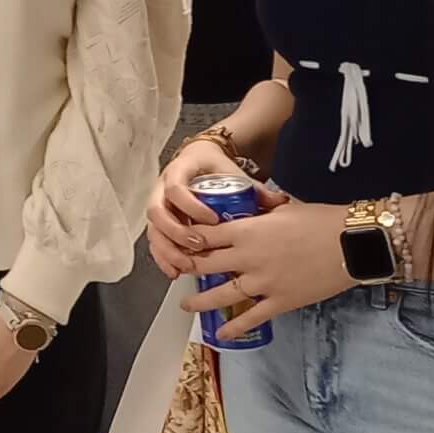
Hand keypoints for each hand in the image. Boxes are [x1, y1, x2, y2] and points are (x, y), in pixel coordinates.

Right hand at [148, 141, 284, 276]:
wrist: (198, 161)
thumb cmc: (213, 168)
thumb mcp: (232, 173)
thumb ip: (254, 188)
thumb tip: (280, 200)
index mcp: (179, 171)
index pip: (175, 188)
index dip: (191, 206)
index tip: (212, 219)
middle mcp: (161, 188)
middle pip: (157, 212)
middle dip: (176, 232)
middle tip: (197, 246)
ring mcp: (158, 206)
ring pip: (153, 231)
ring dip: (167, 251)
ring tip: (185, 266)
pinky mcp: (159, 223)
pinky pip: (154, 243)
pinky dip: (163, 259)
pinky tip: (175, 271)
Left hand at [176, 197, 355, 332]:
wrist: (352, 243)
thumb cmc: (321, 220)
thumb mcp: (282, 210)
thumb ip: (260, 216)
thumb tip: (250, 214)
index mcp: (247, 231)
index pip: (205, 235)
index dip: (189, 239)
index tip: (180, 242)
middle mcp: (248, 257)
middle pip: (206, 264)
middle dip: (188, 268)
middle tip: (178, 271)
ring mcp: (263, 282)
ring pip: (222, 294)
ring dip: (201, 301)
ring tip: (187, 305)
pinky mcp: (281, 301)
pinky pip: (253, 317)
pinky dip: (235, 327)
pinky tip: (222, 334)